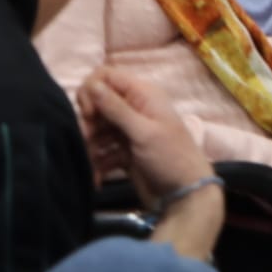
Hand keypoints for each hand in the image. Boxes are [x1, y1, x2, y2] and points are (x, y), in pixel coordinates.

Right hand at [76, 66, 212, 206]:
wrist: (183, 194)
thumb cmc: (169, 158)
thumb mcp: (143, 131)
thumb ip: (116, 108)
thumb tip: (92, 84)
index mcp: (143, 95)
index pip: (106, 76)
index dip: (92, 91)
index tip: (90, 113)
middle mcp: (134, 108)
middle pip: (97, 104)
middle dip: (88, 123)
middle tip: (88, 141)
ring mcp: (128, 130)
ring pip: (96, 129)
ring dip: (90, 146)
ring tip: (91, 164)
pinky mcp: (123, 151)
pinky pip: (101, 150)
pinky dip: (97, 162)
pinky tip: (97, 178)